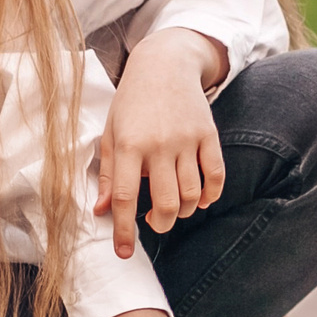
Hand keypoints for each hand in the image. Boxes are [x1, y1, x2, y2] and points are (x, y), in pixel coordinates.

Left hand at [95, 28, 227, 258]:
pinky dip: (210, 195)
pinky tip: (201, 200)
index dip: (124, 231)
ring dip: (184, 211)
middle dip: (161, 224)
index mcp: (128, 145)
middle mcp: (158, 144)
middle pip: (166, 203)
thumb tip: (101, 212)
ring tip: (175, 208)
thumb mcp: (111, 133)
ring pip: (191, 194)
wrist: (164, 63)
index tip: (124, 253)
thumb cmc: (131, 102)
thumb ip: (108, 174)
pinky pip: (215, 175)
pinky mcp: (208, 134)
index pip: (125, 198)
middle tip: (156, 223)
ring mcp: (186, 139)